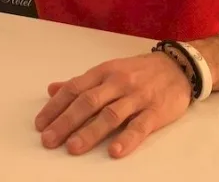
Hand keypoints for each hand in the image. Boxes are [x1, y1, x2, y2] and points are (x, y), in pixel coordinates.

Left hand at [34, 53, 191, 157]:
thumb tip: (52, 89)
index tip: (40, 124)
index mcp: (103, 72)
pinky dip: (127, 139)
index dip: (55, 107)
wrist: (178, 66)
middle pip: (88, 102)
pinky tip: (114, 151)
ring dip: (90, 132)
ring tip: (73, 147)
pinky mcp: (156, 111)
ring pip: (110, 115)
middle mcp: (118, 82)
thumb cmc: (138, 71)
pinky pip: (140, 126)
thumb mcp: (108, 70)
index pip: (74, 88)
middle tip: (49, 140)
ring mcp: (137, 97)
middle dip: (66, 122)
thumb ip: (81, 82)